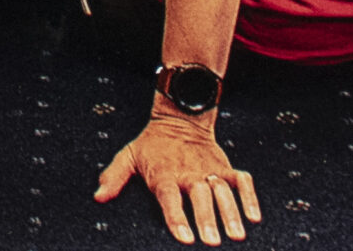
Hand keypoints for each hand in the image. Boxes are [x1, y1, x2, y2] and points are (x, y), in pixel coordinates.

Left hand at [96, 112, 259, 245]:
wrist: (181, 115)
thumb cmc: (152, 143)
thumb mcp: (129, 155)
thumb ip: (114, 176)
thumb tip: (98, 197)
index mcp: (164, 173)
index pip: (170, 198)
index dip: (177, 218)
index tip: (185, 239)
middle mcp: (188, 173)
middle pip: (199, 196)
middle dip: (207, 219)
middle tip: (213, 242)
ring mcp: (209, 169)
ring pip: (222, 190)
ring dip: (231, 212)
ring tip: (237, 235)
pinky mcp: (225, 166)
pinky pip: (241, 180)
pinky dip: (250, 196)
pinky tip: (255, 217)